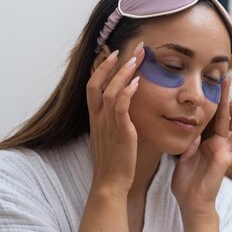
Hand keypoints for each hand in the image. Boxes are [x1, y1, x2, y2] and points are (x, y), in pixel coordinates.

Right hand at [86, 42, 144, 194]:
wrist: (111, 184)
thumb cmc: (115, 163)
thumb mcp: (112, 137)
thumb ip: (116, 121)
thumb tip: (125, 109)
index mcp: (95, 118)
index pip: (93, 85)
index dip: (102, 67)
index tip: (114, 53)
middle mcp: (98, 118)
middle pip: (98, 82)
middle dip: (113, 62)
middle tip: (131, 47)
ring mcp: (107, 125)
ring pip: (109, 90)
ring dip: (123, 72)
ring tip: (138, 58)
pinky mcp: (120, 133)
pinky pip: (120, 107)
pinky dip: (127, 92)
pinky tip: (138, 82)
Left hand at [171, 75, 231, 223]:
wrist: (189, 203)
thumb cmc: (185, 184)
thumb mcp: (182, 156)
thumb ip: (189, 143)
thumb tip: (191, 127)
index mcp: (209, 142)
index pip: (216, 116)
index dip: (218, 100)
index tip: (218, 83)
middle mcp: (221, 145)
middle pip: (230, 117)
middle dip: (230, 98)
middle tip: (230, 80)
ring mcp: (226, 152)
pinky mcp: (228, 161)